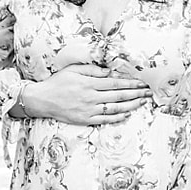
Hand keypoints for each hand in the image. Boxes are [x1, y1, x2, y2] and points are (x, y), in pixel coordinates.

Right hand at [22, 64, 151, 125]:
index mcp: (88, 83)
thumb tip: (108, 71)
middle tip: (148, 92)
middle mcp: (90, 97)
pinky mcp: (85, 119)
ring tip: (142, 102)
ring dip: (131, 105)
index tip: (141, 82)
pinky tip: (126, 114)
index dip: (130, 83)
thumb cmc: (57, 82)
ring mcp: (88, 110)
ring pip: (115, 108)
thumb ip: (91, 69)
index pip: (115, 83)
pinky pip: (105, 119)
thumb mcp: (72, 70)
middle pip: (119, 96)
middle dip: (136, 93)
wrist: (42, 100)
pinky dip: (117, 117)